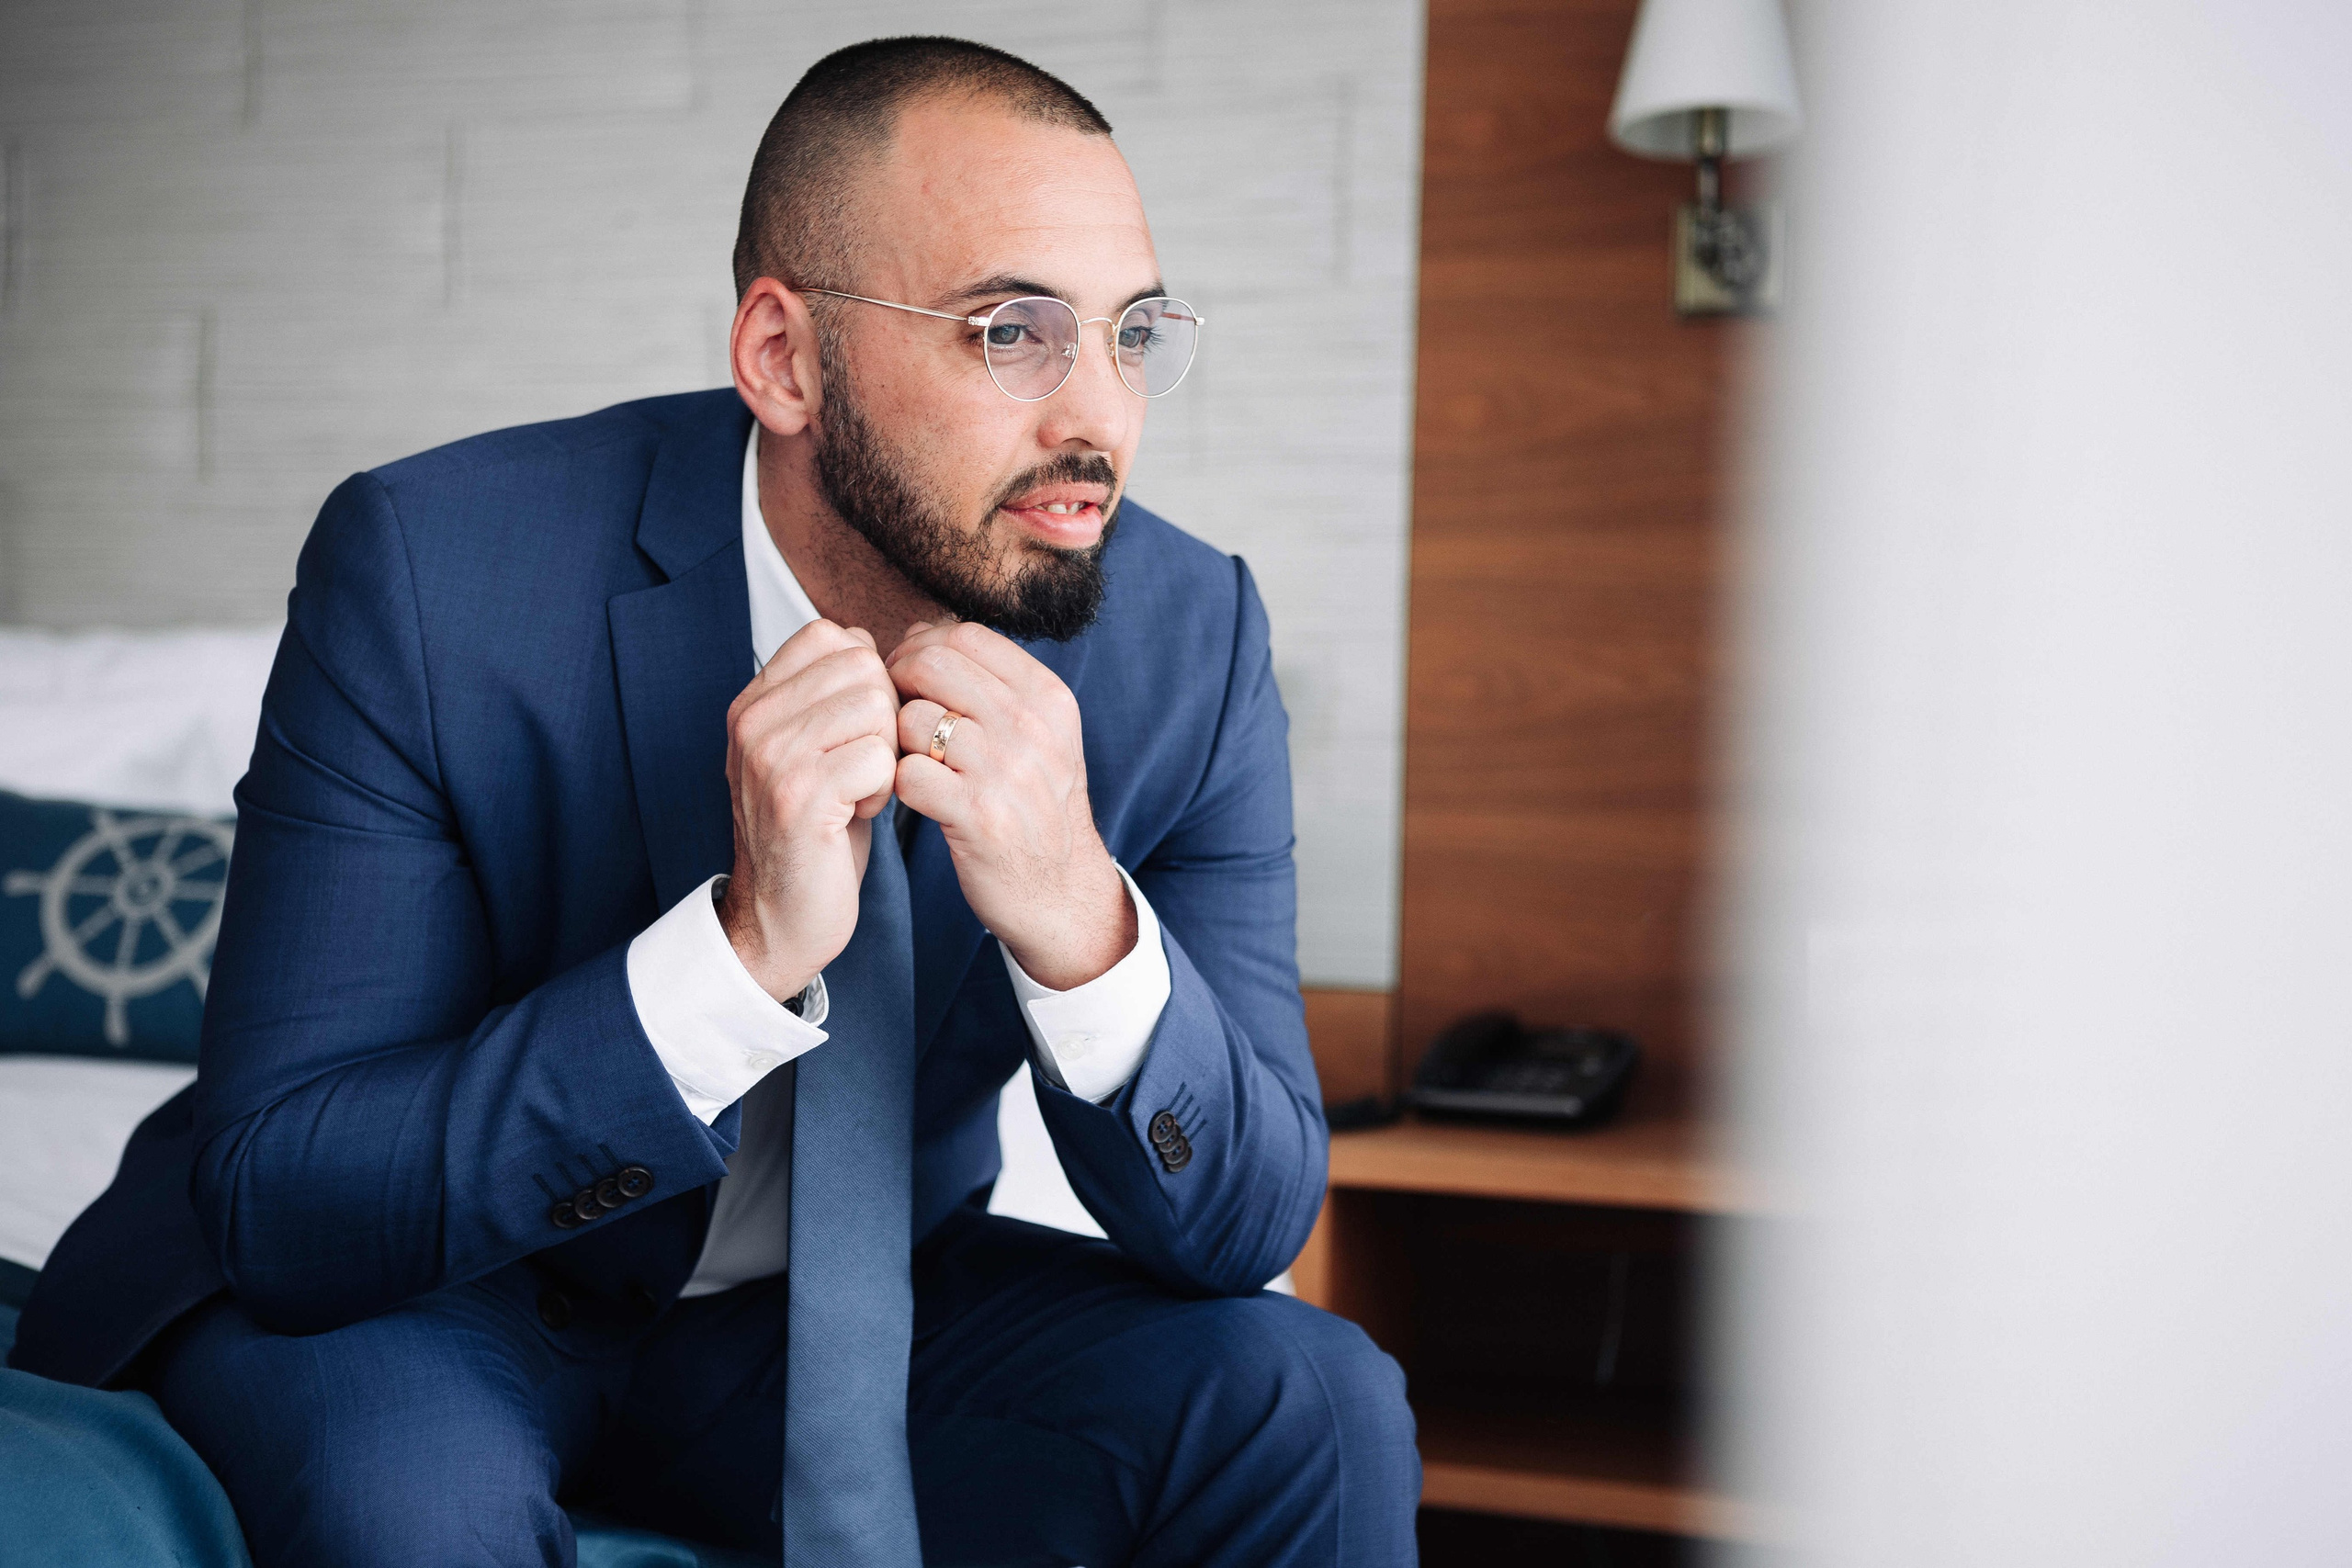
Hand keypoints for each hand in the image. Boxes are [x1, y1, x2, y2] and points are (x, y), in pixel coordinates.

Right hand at [717, 619, 899, 1002]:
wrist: (780, 917)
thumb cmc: (815, 831)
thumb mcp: (811, 748)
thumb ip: (828, 692)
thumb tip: (865, 637)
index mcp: (754, 701)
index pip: (831, 634)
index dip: (867, 678)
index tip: (853, 732)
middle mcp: (753, 720)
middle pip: (863, 666)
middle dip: (883, 718)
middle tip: (858, 768)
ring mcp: (770, 755)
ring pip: (877, 707)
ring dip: (885, 754)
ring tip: (856, 792)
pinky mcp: (798, 795)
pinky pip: (880, 757)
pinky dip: (884, 790)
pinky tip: (857, 816)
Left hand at [888, 621, 1133, 989]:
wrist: (1061, 893)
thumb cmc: (1035, 806)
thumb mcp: (1041, 734)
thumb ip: (994, 684)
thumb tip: (925, 632)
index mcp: (1048, 698)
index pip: (963, 636)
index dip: (921, 648)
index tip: (912, 680)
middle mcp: (1033, 728)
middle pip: (932, 664)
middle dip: (897, 682)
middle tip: (892, 714)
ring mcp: (1007, 773)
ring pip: (913, 718)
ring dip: (895, 739)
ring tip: (908, 761)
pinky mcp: (978, 818)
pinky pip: (906, 775)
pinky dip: (895, 784)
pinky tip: (911, 797)